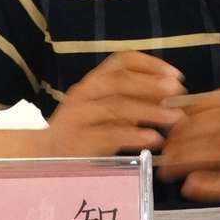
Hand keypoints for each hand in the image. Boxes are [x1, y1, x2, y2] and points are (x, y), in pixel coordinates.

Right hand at [39, 51, 186, 157]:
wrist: (41, 158)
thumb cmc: (82, 133)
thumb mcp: (105, 112)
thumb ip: (131, 102)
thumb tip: (170, 97)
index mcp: (93, 81)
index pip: (121, 61)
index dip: (150, 64)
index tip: (175, 74)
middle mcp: (83, 93)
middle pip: (120, 81)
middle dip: (153, 85)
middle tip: (179, 92)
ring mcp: (78, 116)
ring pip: (117, 107)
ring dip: (151, 111)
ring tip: (176, 119)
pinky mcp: (77, 142)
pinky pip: (110, 135)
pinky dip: (135, 136)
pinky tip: (155, 139)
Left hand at [158, 91, 219, 208]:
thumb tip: (194, 111)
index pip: (217, 104)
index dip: (189, 113)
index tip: (171, 121)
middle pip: (213, 127)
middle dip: (183, 137)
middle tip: (165, 148)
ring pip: (218, 152)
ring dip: (188, 160)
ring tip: (169, 168)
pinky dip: (208, 185)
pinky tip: (191, 186)